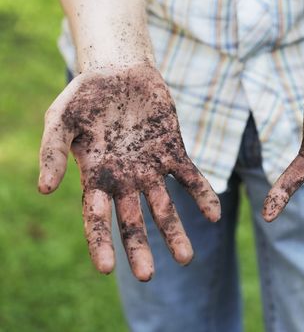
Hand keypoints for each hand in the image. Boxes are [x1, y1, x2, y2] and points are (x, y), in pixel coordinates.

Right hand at [38, 64, 220, 280]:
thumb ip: (52, 151)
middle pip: (133, 221)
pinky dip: (201, 194)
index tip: (106, 268)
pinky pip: (189, 178)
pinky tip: (214, 214)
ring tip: (186, 258)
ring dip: (175, 231)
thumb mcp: (60, 119)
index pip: (97, 218)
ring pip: (164, 206)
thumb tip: (44, 188)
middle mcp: (125, 179)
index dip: (100, 242)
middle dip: (140, 247)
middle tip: (148, 276)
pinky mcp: (173, 151)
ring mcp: (151, 167)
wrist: (119, 71)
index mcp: (96, 177)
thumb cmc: (85, 96)